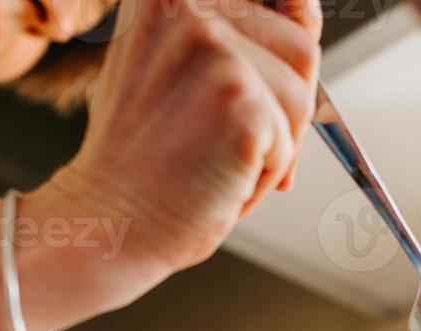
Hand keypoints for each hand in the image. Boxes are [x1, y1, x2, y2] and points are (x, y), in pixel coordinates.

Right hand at [37, 0, 322, 292]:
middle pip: (301, 46)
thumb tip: (309, 13)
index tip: (258, 82)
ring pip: (302, 95)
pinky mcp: (239, 95)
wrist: (111, 218)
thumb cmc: (150, 155)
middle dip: (283, 107)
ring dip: (276, 142)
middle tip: (223, 138)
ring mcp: (212, 46)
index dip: (289, 40)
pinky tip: (218, 177)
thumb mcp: (184, 67)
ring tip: (216, 157)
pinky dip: (267, 172)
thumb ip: (241, 31)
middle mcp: (186, 1)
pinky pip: (292, 138)